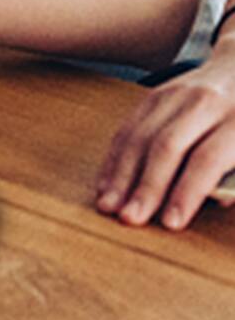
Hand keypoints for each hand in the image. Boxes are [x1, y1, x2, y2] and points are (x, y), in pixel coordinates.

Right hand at [96, 52, 234, 229]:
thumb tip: (213, 200)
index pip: (207, 159)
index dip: (187, 193)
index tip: (171, 223)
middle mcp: (202, 103)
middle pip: (167, 147)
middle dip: (146, 186)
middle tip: (131, 218)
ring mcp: (172, 96)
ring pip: (140, 136)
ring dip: (121, 175)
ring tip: (109, 206)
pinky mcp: (151, 96)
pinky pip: (127, 128)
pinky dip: (114, 159)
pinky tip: (106, 184)